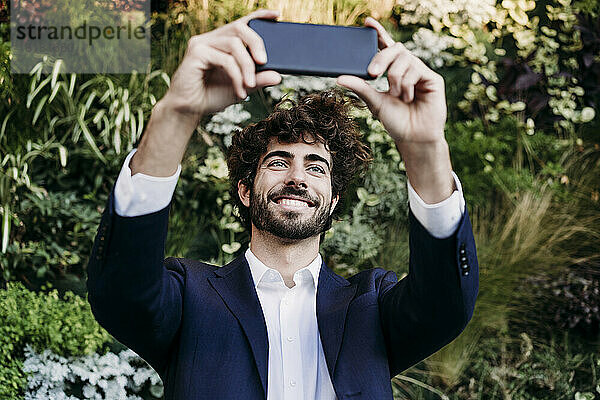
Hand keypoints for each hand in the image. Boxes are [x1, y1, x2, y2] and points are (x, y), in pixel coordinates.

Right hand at [161, 9, 282, 119]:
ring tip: (250, 85)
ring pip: (234, 44)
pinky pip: (225, 60)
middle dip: (256, 43)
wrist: (188, 110)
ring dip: (247, 66)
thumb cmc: (212, 96)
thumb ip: (257, 80)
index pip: (242, 23)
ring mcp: (202, 44)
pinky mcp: (196, 53)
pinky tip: (240, 92)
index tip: (277, 15)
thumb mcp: (242, 87)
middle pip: (239, 28)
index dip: (259, 16)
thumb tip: (278, 76)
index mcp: (222, 42)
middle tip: (265, 62)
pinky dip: (236, 76)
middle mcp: (211, 39)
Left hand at [336, 17, 446, 143]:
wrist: (413, 138)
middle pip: (395, 48)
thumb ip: (360, 87)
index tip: (367, 23)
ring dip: (395, 78)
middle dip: (381, 58)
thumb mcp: (374, 102)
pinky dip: (407, 84)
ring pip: (404, 59)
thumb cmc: (395, 121)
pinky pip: (416, 70)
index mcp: (392, 70)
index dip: (378, 33)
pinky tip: (409, 98)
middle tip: (372, 73)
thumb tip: (339, 77)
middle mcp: (407, 68)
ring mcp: (420, 72)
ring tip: (396, 96)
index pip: (386, 47)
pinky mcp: (432, 78)